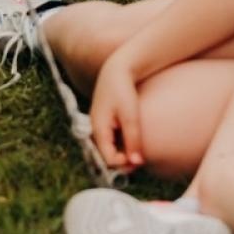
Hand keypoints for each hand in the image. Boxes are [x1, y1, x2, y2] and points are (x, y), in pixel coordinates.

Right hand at [89, 54, 145, 170]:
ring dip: (121, 153)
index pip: (107, 159)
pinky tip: (132, 140)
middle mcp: (94, 129)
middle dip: (122, 161)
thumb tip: (137, 163)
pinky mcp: (103, 120)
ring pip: (108, 148)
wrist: (118, 69)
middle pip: (106, 155)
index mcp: (98, 129)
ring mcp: (98, 124)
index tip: (138, 159)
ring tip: (137, 150)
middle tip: (139, 159)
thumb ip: (133, 140)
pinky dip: (120, 144)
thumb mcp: (131, 116)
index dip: (123, 164)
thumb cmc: (124, 90)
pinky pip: (110, 139)